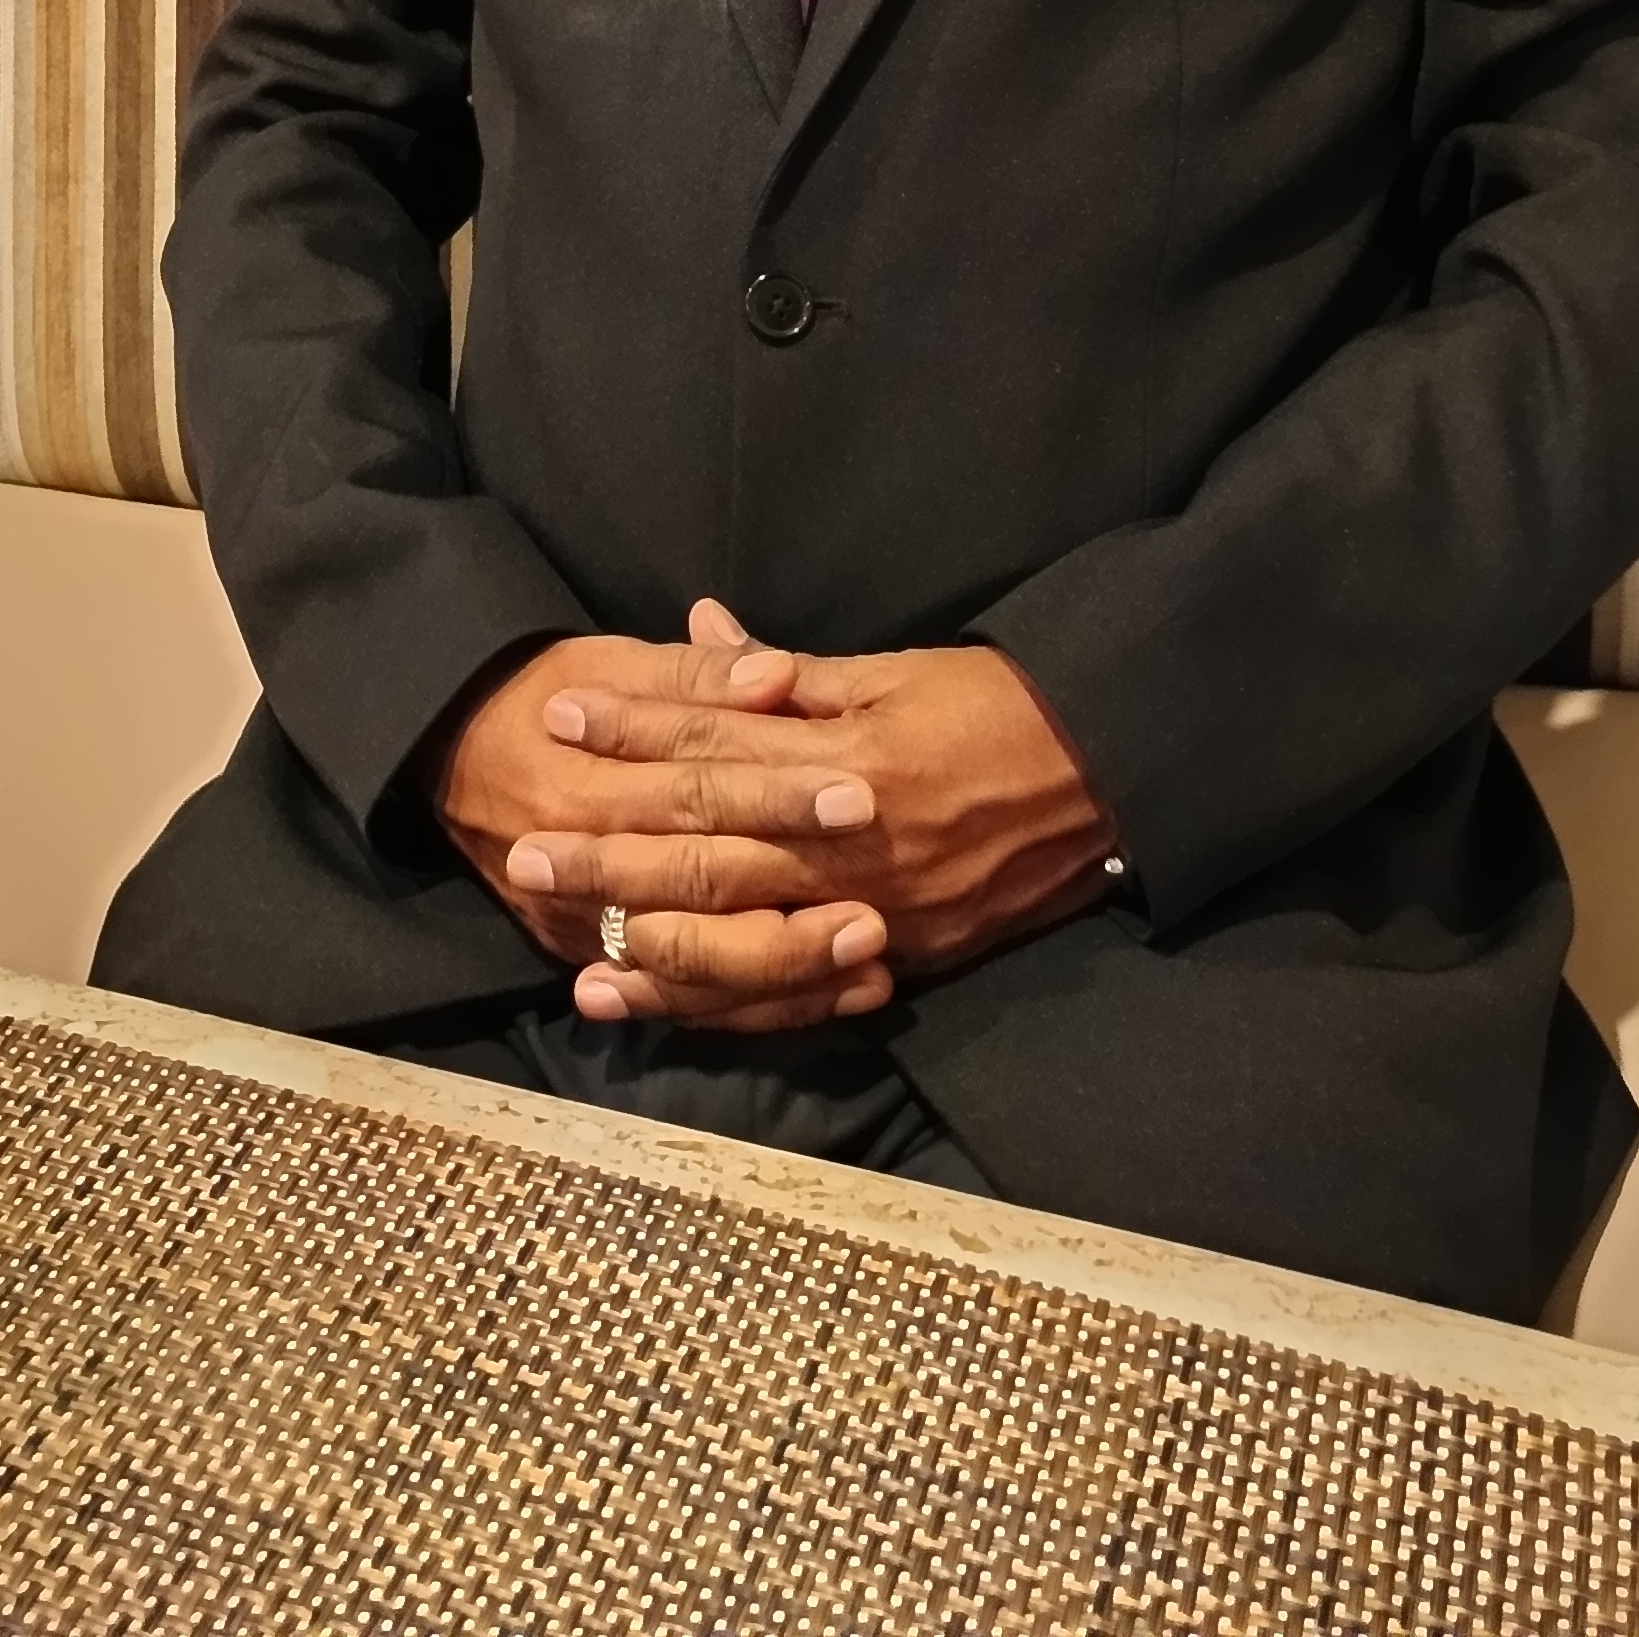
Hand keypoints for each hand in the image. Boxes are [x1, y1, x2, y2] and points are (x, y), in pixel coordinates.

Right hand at [429, 620, 896, 1033]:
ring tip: (874, 956)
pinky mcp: (600, 960)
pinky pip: (690, 1003)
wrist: (453, 750)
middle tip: (883, 902)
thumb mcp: (613, 664)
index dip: (778, 795)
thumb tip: (776, 674)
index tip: (860, 795)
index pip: (697, 793)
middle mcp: (584, 867)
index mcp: (589, 784)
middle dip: (796, 897)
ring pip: (699, 967)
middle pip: (702, 890)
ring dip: (790, 969)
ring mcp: (590, 928)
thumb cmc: (544, 695)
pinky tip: (838, 994)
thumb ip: (697, 677)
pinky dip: (763, 1006)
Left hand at [508, 618, 1119, 1025]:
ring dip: (654, 949)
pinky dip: (727, 1005)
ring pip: (746, 944)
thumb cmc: (1000, 705)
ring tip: (574, 954)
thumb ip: (793, 673)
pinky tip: (669, 1005)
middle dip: (612, 856)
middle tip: (524, 853)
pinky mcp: (904, 957)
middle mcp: (856, 845)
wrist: (1114, 776)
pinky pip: (800, 996)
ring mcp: (880, 913)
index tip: (561, 717)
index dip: (636, 729)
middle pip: (712, 854)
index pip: (719, 744)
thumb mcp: (897, 671)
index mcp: (851, 759)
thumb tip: (703, 632)